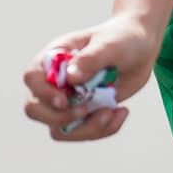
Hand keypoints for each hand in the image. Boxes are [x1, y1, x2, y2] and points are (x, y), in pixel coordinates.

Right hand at [22, 14, 157, 142]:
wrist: (140, 51)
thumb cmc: (121, 39)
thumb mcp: (110, 45)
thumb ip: (91, 59)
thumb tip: (70, 78)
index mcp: (54, 57)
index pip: (32, 78)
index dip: (43, 93)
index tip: (64, 100)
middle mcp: (55, 81)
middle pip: (35, 109)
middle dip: (60, 118)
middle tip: (88, 109)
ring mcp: (68, 100)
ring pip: (57, 128)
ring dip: (85, 128)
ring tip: (111, 112)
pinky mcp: (83, 114)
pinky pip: (82, 133)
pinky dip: (103, 129)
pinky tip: (121, 112)